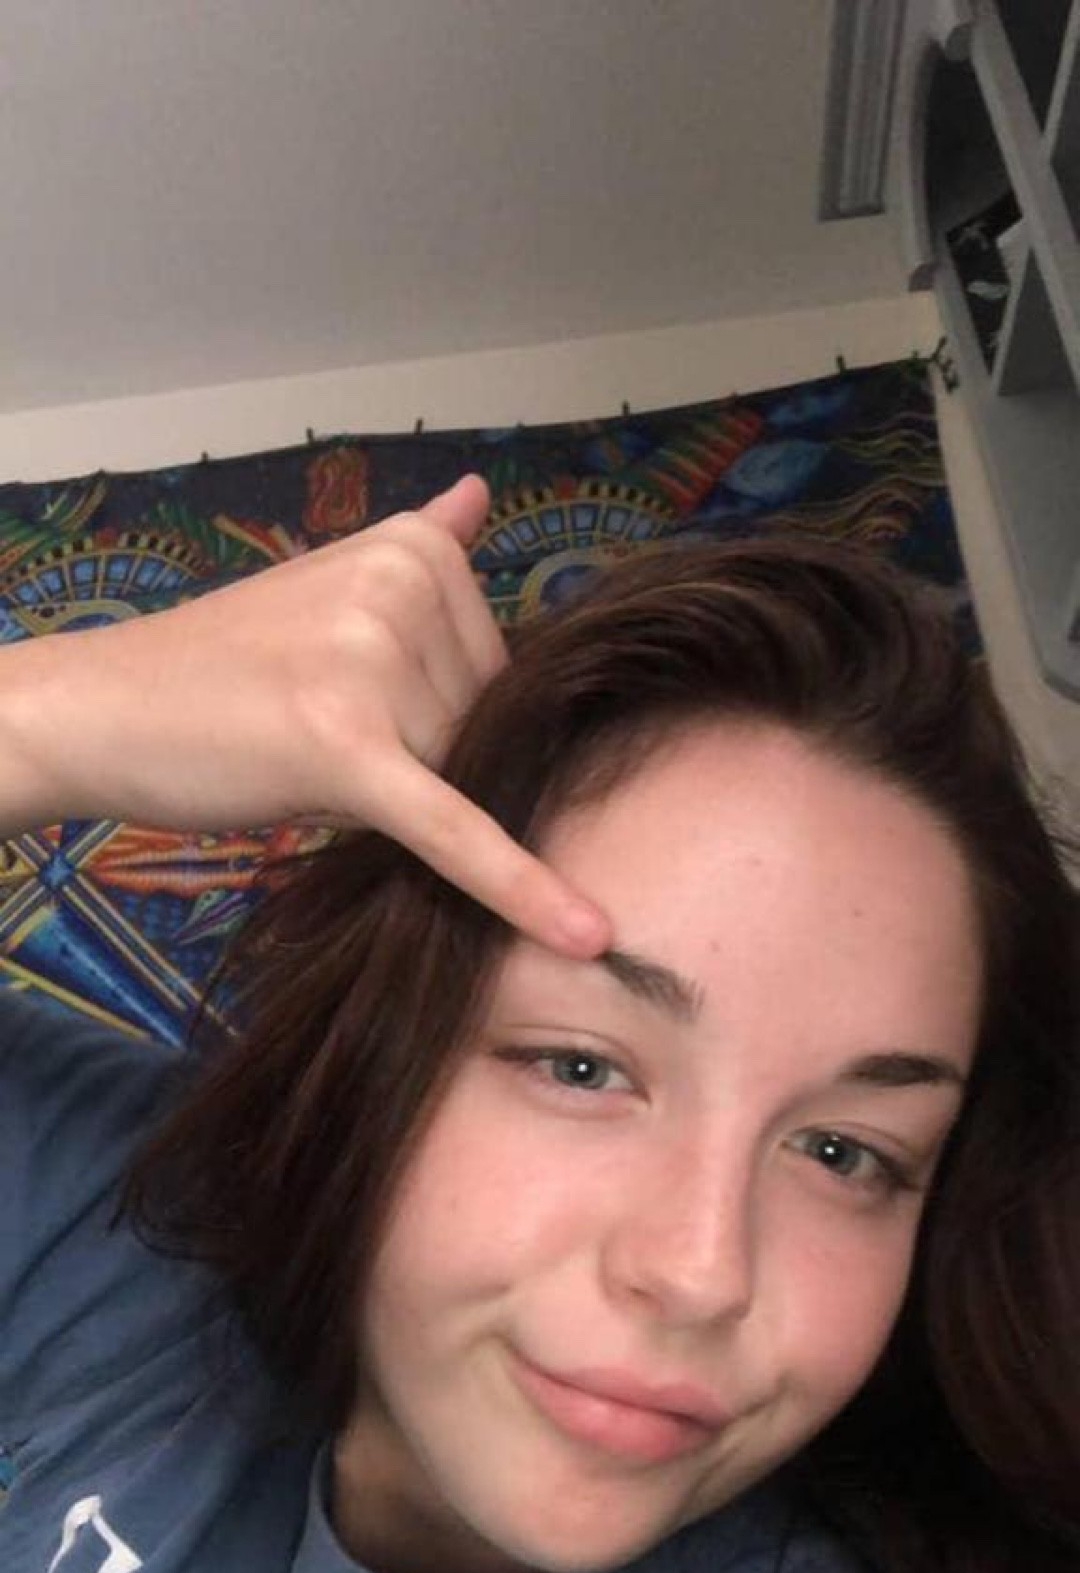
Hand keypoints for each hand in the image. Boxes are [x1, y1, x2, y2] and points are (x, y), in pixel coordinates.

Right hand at [0, 474, 608, 957]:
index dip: (440, 721)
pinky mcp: (347, 745)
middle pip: (486, 727)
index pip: (500, 677)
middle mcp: (404, 587)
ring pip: (460, 778)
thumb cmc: (222, 667)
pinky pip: (453, 829)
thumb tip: (479, 494)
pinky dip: (516, 888)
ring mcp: (374, 662)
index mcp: (415, 550)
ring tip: (301, 755)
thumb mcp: (324, 587)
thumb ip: (416, 550)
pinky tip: (584, 932)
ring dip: (394, 797)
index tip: (356, 703)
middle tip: (314, 734)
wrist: (103, 709)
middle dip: (422, 761)